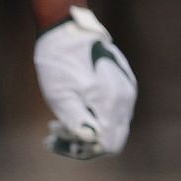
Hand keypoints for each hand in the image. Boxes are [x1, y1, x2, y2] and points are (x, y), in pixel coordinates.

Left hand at [33, 6, 136, 159]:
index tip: (55, 139)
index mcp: (112, 102)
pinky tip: (72, 109)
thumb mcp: (60, 95)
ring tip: (54, 124)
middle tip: (53, 134)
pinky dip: (93, 116)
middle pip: (112, 138)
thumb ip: (77, 121)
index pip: (108, 144)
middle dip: (83, 143)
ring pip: (112, 125)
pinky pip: (113, 110)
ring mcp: (126, 89)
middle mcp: (125, 98)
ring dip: (85, 130)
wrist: (68, 31)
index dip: (82, 150)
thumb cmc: (60, 63)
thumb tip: (91, 142)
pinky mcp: (123, 82)